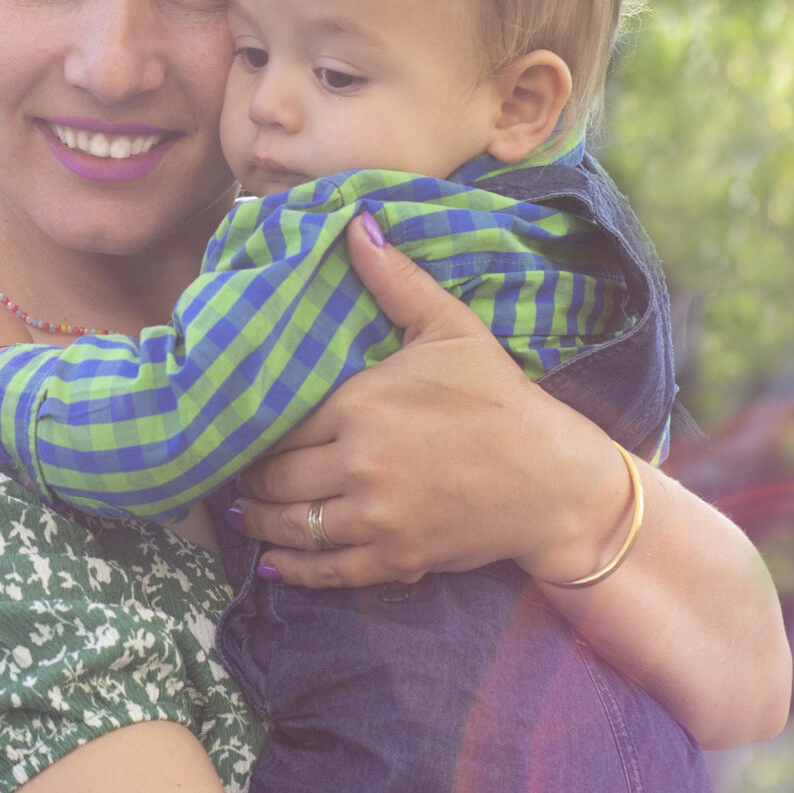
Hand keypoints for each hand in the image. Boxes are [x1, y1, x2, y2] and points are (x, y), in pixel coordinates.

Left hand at [229, 212, 631, 587]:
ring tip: (245, 511)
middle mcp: (358, 465)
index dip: (257, 429)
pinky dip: (289, 567)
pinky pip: (320, 569)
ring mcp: (374, 518)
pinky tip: (271, 559)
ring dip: (258, 521)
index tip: (245, 428)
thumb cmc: (501, 400)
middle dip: (251, 477)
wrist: (552, 480)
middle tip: (241, 472)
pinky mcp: (391, 560)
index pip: (279, 422)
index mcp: (361, 406)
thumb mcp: (452, 329)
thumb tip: (357, 223)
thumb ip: (396, 281)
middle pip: (273, 478)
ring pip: (287, 526)